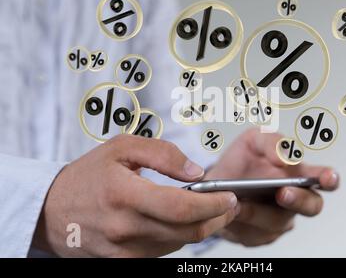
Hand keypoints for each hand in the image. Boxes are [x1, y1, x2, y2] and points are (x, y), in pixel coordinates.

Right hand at [32, 135, 238, 256]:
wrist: (51, 211)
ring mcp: (125, 251)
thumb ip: (163, 154)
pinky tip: (182, 221)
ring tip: (208, 209)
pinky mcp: (124, 263)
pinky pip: (164, 252)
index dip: (213, 205)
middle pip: (188, 232)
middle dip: (218, 218)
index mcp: (124, 195)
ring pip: (180, 243)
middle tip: (229, 204)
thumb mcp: (121, 148)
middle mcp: (125, 228)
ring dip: (201, 227)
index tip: (229, 197)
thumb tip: (196, 173)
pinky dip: (180, 236)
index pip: (182, 208)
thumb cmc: (88, 176)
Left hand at [207, 128, 338, 246]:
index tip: (328, 177)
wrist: (216, 184)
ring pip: (277, 223)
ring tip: (239, 203)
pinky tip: (232, 213)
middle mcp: (295, 199)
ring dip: (257, 212)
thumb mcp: (253, 140)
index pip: (323, 178)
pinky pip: (255, 235)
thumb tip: (286, 157)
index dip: (329, 178)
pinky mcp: (260, 236)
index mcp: (298, 174)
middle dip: (298, 200)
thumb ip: (272, 142)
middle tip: (283, 193)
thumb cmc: (241, 161)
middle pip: (312, 206)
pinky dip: (241, 224)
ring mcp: (279, 220)